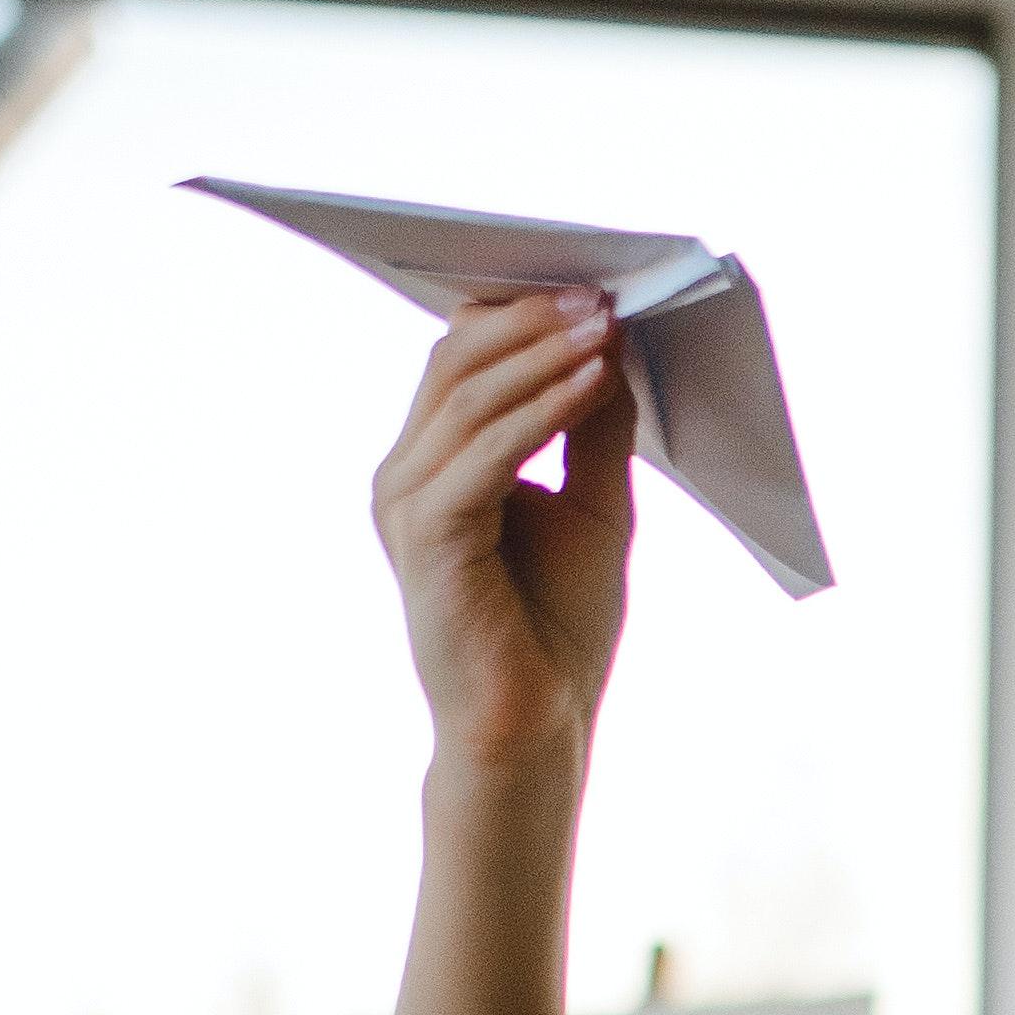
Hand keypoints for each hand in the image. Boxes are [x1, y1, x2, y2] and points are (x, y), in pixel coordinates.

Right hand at [370, 289, 634, 771]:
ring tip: (604, 327)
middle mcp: (405, 476)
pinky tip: (590, 383)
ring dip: (542, 354)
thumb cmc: (556, 627)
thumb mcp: (593, 505)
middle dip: (532, 321)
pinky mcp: (429, 534)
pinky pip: (486, 450)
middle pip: (457, 362)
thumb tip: (610, 344)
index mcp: (433, 465)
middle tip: (600, 296)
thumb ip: (592, 427)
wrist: (534, 725)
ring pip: (468, 395)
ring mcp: (407, 504)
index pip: (460, 359)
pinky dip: (541, 409)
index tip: (591, 289)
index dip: (520, 316)